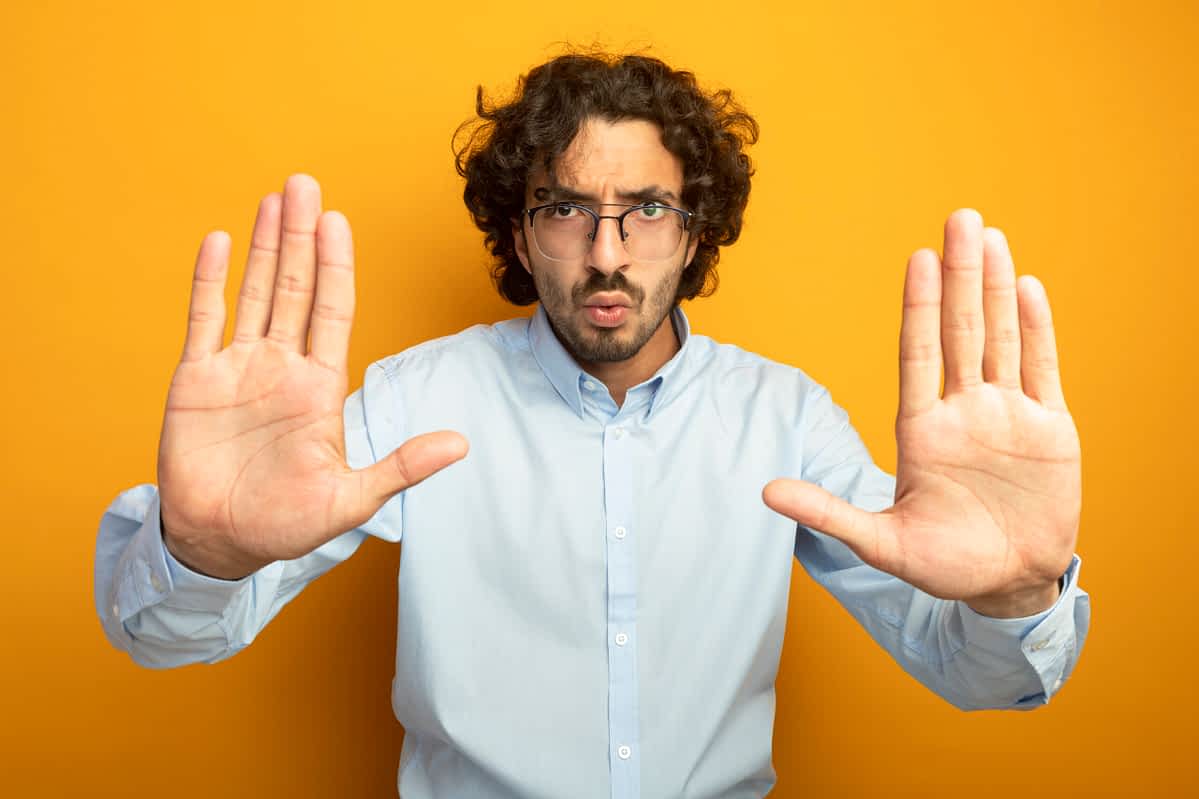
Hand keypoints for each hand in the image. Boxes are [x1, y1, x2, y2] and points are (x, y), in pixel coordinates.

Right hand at [157, 175, 467, 579]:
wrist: (220, 543)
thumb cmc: (285, 524)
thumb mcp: (352, 499)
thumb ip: (402, 467)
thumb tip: (461, 446)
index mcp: (320, 386)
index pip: (333, 311)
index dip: (336, 266)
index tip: (338, 222)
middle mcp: (282, 366)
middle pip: (295, 287)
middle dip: (301, 236)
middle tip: (305, 183)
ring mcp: (239, 367)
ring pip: (254, 292)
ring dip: (262, 245)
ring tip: (273, 198)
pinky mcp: (196, 379)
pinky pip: (203, 319)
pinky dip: (208, 281)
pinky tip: (217, 241)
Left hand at [763, 209, 1079, 616]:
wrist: (1009, 585)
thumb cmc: (945, 565)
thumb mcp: (882, 542)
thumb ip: (828, 512)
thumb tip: (764, 492)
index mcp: (921, 429)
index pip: (919, 353)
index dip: (919, 306)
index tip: (918, 259)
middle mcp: (963, 410)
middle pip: (961, 330)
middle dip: (961, 275)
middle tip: (960, 218)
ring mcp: (1006, 414)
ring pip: (1000, 337)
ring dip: (997, 288)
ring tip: (991, 237)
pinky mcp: (1049, 428)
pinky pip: (1042, 368)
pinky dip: (1038, 330)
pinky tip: (1030, 288)